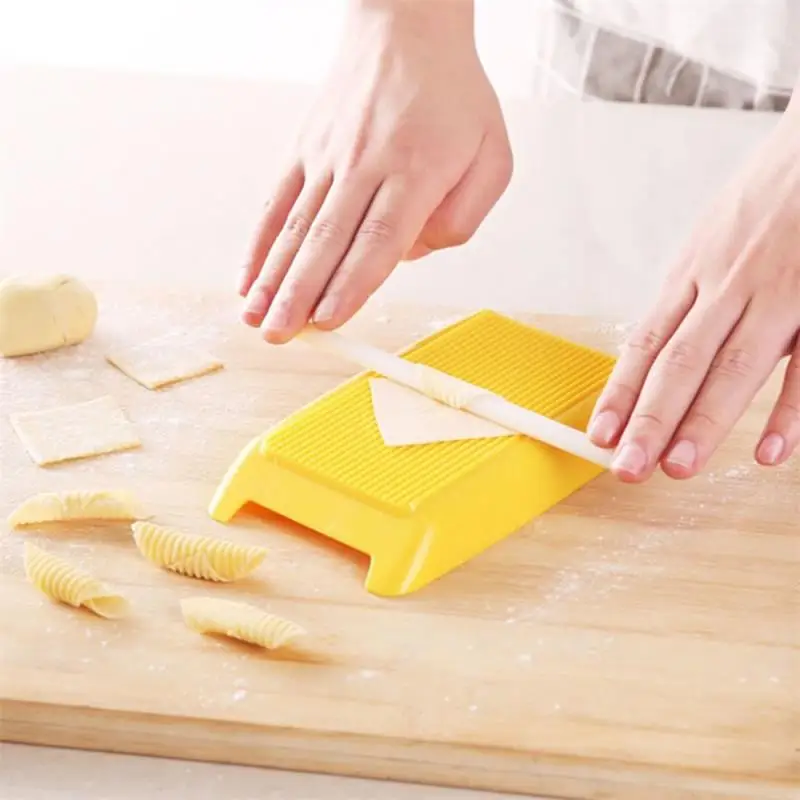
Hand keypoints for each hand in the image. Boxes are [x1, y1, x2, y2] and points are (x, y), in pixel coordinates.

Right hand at [239, 0, 511, 342]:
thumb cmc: (453, 98)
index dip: (352, 282)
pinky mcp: (304, 149)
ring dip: (273, 276)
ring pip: (297, 225)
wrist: (406, 29)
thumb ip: (465, 215)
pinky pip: (278, 201)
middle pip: (329, 239)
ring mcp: (328, 155)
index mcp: (416, 170)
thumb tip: (414, 253)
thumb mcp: (492, 155)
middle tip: (280, 334)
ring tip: (255, 317)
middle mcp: (365, 164)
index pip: (379, 238)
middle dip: (300, 293)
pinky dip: (260, 242)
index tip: (328, 318)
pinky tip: (247, 277)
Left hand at [588, 102, 799, 480]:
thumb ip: (692, 296)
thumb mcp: (712, 238)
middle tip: (627, 468)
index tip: (600, 435)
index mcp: (692, 271)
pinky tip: (769, 451)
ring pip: (733, 366)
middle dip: (650, 419)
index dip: (620, 392)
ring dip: (703, 421)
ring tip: (676, 467)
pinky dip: (790, 409)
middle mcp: (726, 284)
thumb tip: (660, 353)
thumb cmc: (767, 195)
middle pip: (680, 362)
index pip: (646, 343)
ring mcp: (778, 291)